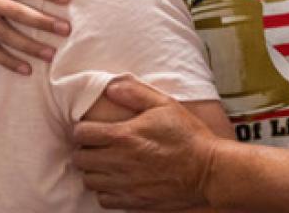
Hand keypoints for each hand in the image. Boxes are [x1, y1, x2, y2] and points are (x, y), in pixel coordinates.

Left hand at [73, 77, 218, 209]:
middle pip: (80, 158)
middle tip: (96, 145)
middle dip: (84, 149)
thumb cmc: (188, 137)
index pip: (81, 133)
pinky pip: (104, 199)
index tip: (90, 128)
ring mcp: (125, 184)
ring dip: (93, 170)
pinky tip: (116, 180)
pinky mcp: (133, 202)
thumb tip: (111, 87)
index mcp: (123, 136)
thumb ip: (135, 92)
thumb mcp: (165, 104)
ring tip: (105, 163)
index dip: (82, 128)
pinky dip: (105, 190)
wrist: (209, 171)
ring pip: (89, 180)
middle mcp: (119, 162)